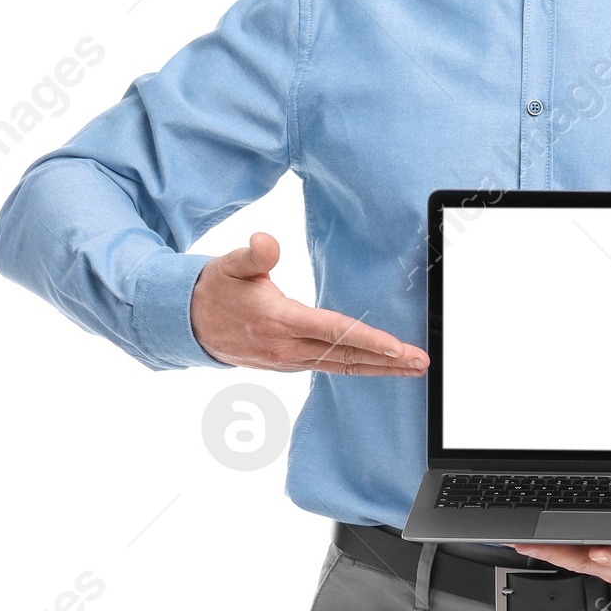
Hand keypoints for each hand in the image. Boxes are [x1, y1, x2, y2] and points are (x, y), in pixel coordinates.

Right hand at [190, 232, 427, 374]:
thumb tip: (266, 241)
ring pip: (342, 367)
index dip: (369, 341)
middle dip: (387, 362)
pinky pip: (330, 368)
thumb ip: (252, 255)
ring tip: (410, 368)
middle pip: (346, 357)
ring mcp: (289, 361)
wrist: (190, 325)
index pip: (334, 332)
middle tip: (420, 362)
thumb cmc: (215, 291)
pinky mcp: (289, 365)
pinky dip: (357, 368)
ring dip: (378, 369)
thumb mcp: (228, 265)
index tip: (398, 347)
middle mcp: (288, 348)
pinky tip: (377, 366)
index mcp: (280, 321)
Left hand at [511, 540, 610, 587]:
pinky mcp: (602, 560)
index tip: (598, 553)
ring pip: (578, 560)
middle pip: (592, 562)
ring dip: (551, 553)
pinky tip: (535, 546)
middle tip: (536, 545)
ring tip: (527, 543)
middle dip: (562, 555)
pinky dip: (554, 551)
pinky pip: (575, 556)